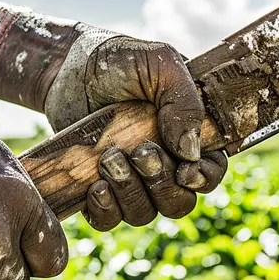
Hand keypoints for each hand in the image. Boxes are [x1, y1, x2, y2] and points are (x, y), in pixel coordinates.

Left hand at [44, 26, 227, 230]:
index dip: (204, 178)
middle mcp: (164, 162)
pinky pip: (108, 220)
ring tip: (109, 159)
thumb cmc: (119, 59)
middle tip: (138, 152)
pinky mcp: (99, 187)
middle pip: (179, 201)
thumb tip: (191, 152)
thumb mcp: (160, 64)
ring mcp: (131, 178)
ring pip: (144, 213)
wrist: (67, 66)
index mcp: (188, 134)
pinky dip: (105, 210)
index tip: (185, 170)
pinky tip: (96, 187)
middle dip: (161, 183)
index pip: (211, 171)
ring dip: (130, 193)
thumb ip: (184, 101)